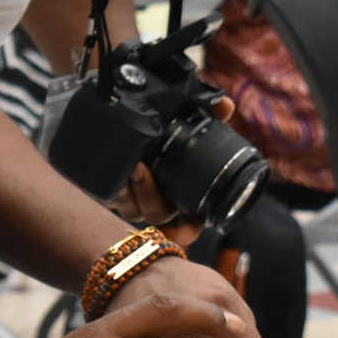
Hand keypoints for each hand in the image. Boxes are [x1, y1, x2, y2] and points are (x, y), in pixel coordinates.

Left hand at [104, 98, 234, 243]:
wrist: (122, 124)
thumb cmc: (161, 127)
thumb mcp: (182, 116)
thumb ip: (206, 111)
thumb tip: (225, 105)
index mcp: (179, 191)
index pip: (191, 219)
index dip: (191, 227)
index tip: (186, 232)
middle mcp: (159, 199)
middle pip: (158, 214)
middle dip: (149, 195)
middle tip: (141, 169)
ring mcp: (134, 199)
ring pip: (133, 209)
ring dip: (129, 191)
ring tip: (126, 167)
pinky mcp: (112, 193)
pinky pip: (112, 200)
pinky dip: (113, 189)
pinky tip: (112, 174)